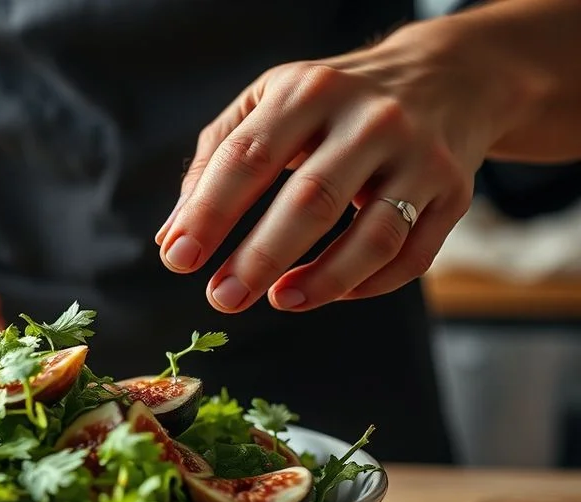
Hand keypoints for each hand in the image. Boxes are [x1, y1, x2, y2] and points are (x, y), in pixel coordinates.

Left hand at [155, 20, 502, 312]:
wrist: (448, 75)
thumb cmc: (333, 101)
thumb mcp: (270, 102)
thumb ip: (215, 161)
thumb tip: (171, 236)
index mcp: (310, 91)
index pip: (249, 156)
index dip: (209, 211)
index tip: (177, 257)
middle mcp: (371, 119)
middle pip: (312, 199)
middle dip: (261, 257)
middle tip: (222, 298)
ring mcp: (420, 156)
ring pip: (373, 237)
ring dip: (322, 281)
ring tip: (280, 302)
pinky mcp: (453, 192)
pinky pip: (411, 257)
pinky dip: (366, 284)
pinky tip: (326, 293)